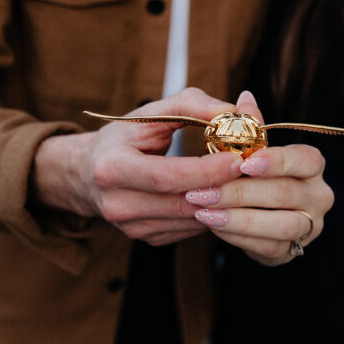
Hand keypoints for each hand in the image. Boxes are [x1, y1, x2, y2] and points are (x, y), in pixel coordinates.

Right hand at [32, 88, 243, 245]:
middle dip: (224, 186)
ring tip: (246, 179)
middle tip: (255, 169)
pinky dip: (213, 212)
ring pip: (192, 219)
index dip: (205, 170)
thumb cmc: (123, 138)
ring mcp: (132, 227)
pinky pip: (191, 228)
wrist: (87, 174)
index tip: (238, 158)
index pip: (166, 176)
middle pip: (183, 201)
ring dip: (225, 201)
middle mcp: (117, 204)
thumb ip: (191, 104)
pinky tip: (224, 194)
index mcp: (112, 168)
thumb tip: (234, 111)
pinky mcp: (148, 239)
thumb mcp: (149, 113)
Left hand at [184, 91, 334, 265]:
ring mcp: (308, 226)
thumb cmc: (256, 172)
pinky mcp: (290, 251)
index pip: (305, 160)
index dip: (276, 161)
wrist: (266, 213)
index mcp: (311, 165)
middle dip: (239, 193)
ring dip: (237, 219)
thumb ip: (250, 125)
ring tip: (203, 212)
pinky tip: (213, 226)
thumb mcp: (253, 146)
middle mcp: (318, 195)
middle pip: (284, 194)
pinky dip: (237, 237)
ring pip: (279, 226)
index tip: (243, 163)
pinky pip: (267, 248)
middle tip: (201, 191)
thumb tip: (244, 97)